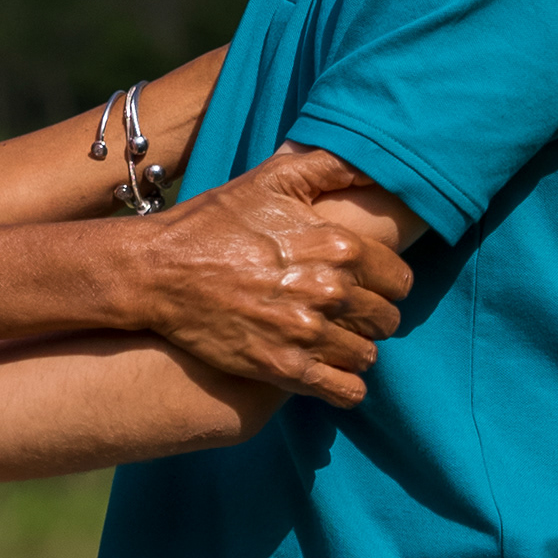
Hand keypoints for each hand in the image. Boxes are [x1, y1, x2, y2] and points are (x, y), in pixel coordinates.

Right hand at [126, 147, 413, 405]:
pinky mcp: (283, 367)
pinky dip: (344, 387)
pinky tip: (328, 373)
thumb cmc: (213, 223)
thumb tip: (373, 165)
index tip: (365, 283)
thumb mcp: (271, 179)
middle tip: (346, 313)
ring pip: (367, 356)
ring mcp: (307, 333)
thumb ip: (329, 167)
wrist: (158, 271)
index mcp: (337, 244)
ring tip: (333, 341)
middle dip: (371, 316)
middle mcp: (330, 290)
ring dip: (354, 350)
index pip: (399, 278)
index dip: (385, 282)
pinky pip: (345, 391)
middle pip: (386, 319)